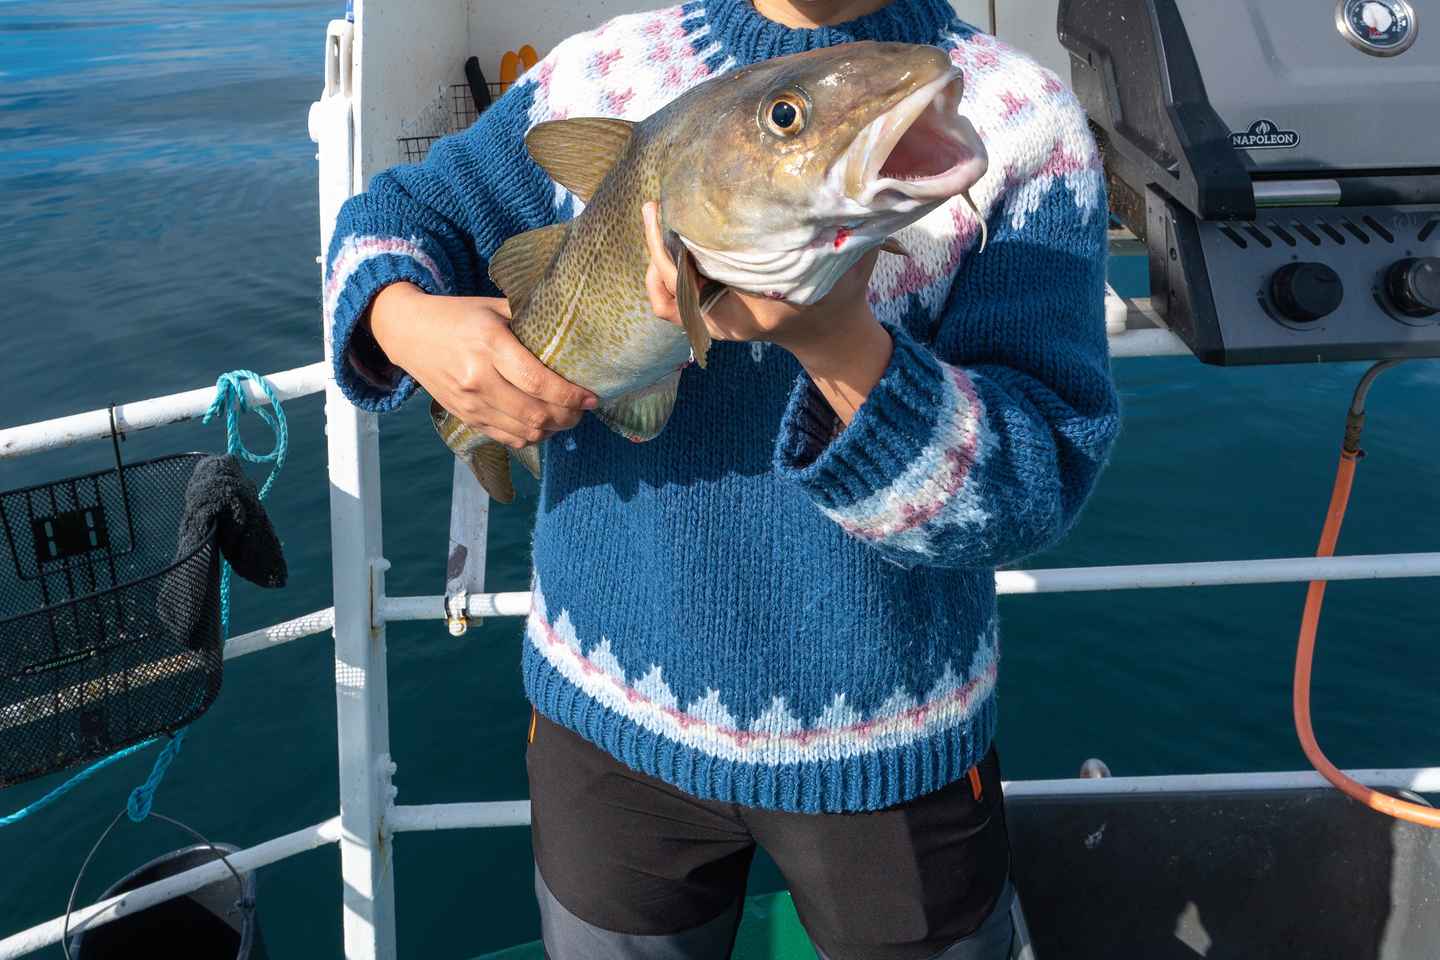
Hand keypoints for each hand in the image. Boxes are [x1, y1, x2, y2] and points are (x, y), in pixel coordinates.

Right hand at [368, 282, 596, 448]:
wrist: (408, 333)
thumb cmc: (459, 316)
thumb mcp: (494, 307)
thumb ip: (531, 321)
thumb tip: (574, 335)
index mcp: (490, 345)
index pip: (537, 382)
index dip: (570, 395)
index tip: (592, 397)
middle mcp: (478, 379)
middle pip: (535, 414)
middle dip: (569, 417)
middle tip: (583, 409)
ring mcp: (470, 403)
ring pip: (524, 432)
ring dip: (553, 430)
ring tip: (567, 416)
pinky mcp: (465, 418)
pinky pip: (507, 439)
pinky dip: (531, 437)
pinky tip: (543, 424)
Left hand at [641, 202, 879, 354]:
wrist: (829, 331)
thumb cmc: (840, 288)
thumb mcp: (850, 256)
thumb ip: (844, 225)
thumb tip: (843, 176)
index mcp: (761, 305)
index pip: (706, 274)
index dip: (685, 244)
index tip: (682, 210)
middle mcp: (731, 318)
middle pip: (676, 281)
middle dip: (662, 242)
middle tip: (657, 204)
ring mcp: (717, 321)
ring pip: (667, 294)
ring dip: (657, 258)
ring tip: (657, 216)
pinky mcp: (710, 317)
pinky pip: (669, 305)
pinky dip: (659, 280)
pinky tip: (663, 248)